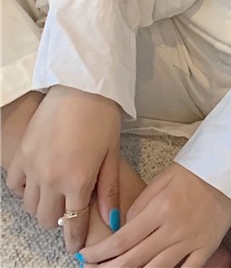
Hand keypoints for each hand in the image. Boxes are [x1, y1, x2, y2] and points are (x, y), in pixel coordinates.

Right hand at [5, 85, 122, 253]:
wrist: (82, 87)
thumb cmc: (103, 117)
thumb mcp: (112, 154)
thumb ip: (109, 189)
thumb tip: (112, 219)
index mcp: (78, 181)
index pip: (73, 224)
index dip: (74, 240)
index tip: (76, 246)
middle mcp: (51, 180)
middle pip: (47, 219)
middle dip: (59, 222)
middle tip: (69, 210)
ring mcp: (33, 168)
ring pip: (29, 206)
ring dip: (42, 206)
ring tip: (56, 194)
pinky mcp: (21, 155)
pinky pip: (14, 185)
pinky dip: (24, 188)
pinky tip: (38, 180)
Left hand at [77, 161, 230, 267]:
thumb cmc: (196, 170)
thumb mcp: (163, 180)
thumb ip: (141, 205)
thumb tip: (123, 229)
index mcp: (160, 209)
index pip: (122, 239)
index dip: (99, 253)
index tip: (85, 257)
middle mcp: (173, 230)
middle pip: (133, 261)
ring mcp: (191, 242)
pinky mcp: (206, 249)